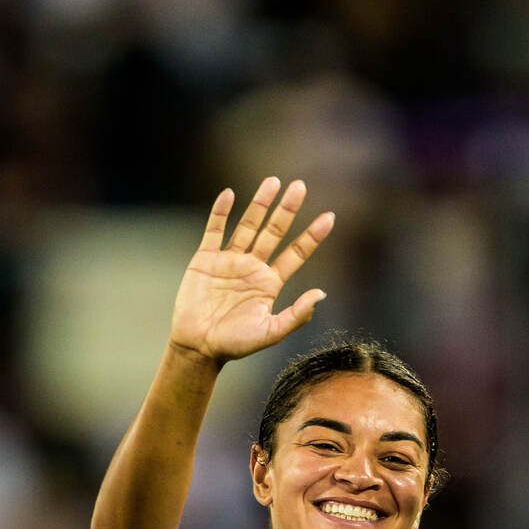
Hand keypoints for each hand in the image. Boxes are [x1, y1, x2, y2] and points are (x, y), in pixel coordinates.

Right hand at [169, 178, 334, 362]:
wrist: (199, 346)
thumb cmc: (235, 344)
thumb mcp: (271, 332)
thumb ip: (296, 314)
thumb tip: (322, 294)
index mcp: (270, 283)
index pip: (296, 254)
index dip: (312, 236)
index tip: (329, 217)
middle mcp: (252, 267)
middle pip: (274, 232)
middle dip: (287, 210)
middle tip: (300, 186)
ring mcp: (229, 260)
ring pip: (248, 225)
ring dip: (260, 204)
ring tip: (273, 182)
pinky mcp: (205, 259)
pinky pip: (214, 230)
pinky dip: (220, 212)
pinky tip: (229, 194)